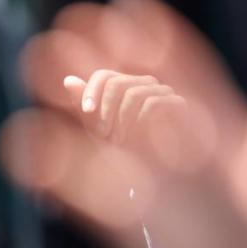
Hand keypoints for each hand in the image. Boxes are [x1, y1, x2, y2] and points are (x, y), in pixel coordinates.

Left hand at [62, 70, 199, 168]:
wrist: (153, 171)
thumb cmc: (123, 148)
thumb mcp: (97, 128)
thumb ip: (85, 105)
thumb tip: (68, 80)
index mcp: (125, 85)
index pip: (104, 76)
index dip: (92, 91)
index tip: (86, 111)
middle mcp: (144, 83)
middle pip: (116, 82)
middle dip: (105, 109)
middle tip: (103, 135)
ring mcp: (163, 91)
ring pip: (133, 93)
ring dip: (120, 119)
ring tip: (118, 141)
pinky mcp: (178, 103)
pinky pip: (153, 103)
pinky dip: (138, 122)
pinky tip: (135, 138)